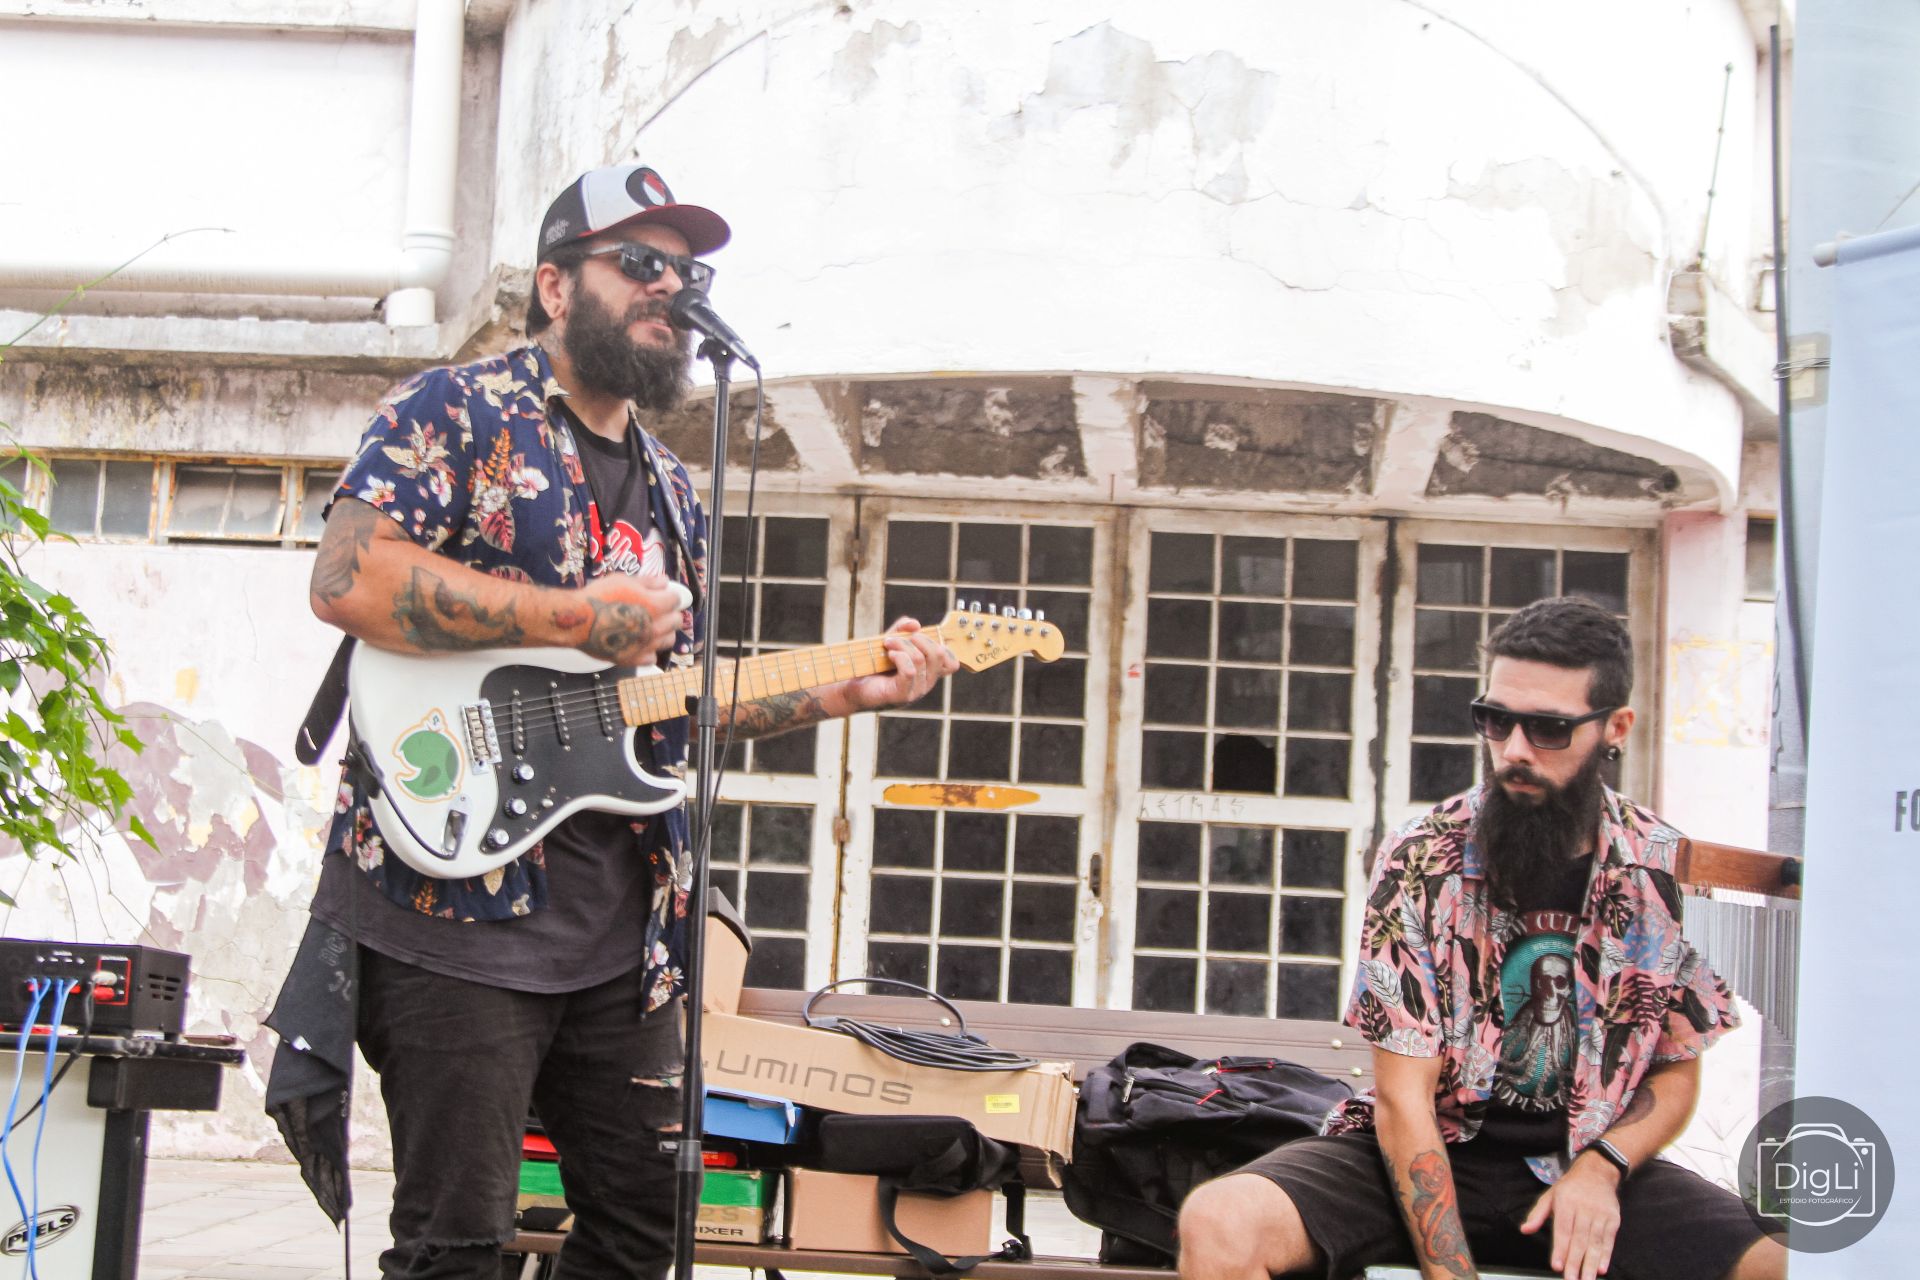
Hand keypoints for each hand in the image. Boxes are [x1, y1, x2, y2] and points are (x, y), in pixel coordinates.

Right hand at [568, 571, 689, 666]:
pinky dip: (649, 651)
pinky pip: (652, 658)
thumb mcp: (623, 580)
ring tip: (650, 627)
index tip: (663, 595)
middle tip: (658, 610)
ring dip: (664, 632)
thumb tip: (664, 581)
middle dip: (670, 613)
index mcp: (656, 605)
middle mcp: (655, 627)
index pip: (676, 600)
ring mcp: (645, 645)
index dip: (670, 596)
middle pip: (677, 621)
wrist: (578, 620)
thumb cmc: (598, 597)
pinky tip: (639, 643)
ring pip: (669, 640)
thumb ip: (648, 582)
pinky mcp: (634, 659)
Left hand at [843, 617, 958, 711]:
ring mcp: (916, 691)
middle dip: (919, 638)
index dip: (945, 646)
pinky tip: (889, 655)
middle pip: (939, 654)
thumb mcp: (891, 641)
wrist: (853, 685)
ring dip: (902, 645)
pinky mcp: (902, 695)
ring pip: (921, 659)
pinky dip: (899, 657)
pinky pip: (910, 671)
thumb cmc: (872, 664)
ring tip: (888, 643)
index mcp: (928, 672)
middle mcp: (926, 683)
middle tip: (899, 637)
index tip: (924, 637)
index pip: (952, 663)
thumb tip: (915, 624)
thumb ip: (903, 629)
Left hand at [1520, 1156, 1620, 1279]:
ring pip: (1595, 1242)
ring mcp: (1600, 1214)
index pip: (1563, 1230)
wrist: (1598, 1172)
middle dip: (1575, 1262)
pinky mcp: (1613, 1219)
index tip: (1557, 1266)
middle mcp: (1584, 1208)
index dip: (1560, 1249)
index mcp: (1565, 1202)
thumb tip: (1525, 1229)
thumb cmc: (1570, 1187)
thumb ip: (1537, 1214)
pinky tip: (1602, 1269)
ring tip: (1587, 1279)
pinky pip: (1609, 1240)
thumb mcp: (1550, 1195)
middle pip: (1579, 1239)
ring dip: (1591, 1264)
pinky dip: (1606, 1256)